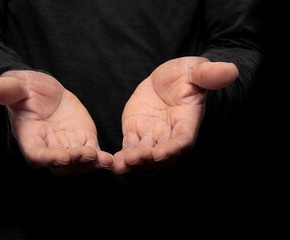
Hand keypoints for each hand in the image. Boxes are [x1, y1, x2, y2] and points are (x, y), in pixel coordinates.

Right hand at [0, 70, 112, 174]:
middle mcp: (49, 147)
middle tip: (87, 154)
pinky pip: (93, 153)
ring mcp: (67, 146)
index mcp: (30, 137)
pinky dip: (101, 159)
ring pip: (78, 163)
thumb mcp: (17, 85)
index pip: (36, 154)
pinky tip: (111, 160)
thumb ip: (8, 90)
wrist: (45, 91)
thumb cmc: (26, 89)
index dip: (48, 158)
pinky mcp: (84, 140)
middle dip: (74, 162)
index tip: (61, 157)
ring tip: (103, 160)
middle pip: (61, 165)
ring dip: (90, 164)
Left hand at [113, 57, 237, 173]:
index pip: (183, 139)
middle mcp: (170, 134)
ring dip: (134, 160)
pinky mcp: (135, 132)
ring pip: (145, 154)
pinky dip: (122, 155)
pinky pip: (129, 146)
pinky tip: (114, 162)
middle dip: (151, 159)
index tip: (161, 153)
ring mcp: (152, 135)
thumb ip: (209, 74)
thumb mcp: (195, 70)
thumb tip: (230, 71)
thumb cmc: (184, 75)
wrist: (163, 79)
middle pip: (163, 155)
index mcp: (187, 121)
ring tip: (122, 163)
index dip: (174, 148)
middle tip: (137, 158)